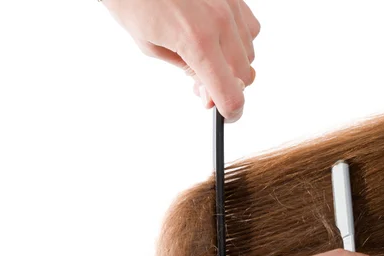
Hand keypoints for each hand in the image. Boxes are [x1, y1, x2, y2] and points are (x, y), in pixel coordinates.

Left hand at [103, 0, 259, 121]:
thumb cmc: (133, 0)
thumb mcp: (153, 47)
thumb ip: (187, 71)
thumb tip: (209, 92)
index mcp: (197, 41)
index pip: (230, 94)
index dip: (231, 112)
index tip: (226, 116)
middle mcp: (221, 22)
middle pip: (245, 76)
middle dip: (226, 85)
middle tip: (200, 81)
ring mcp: (230, 5)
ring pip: (250, 52)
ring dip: (232, 61)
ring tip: (205, 52)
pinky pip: (250, 28)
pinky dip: (238, 37)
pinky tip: (216, 34)